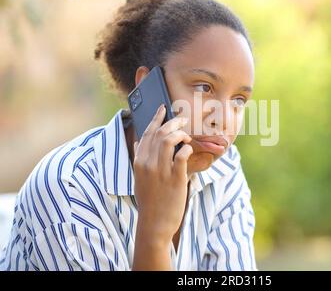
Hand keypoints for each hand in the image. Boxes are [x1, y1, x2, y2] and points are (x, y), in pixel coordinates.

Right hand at [133, 104, 193, 242]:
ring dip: (181, 134)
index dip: (156, 118)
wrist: (154, 223)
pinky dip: (188, 148)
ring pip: (170, 140)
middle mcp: (148, 164)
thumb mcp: (138, 178)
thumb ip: (139, 159)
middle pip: (160, 133)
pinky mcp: (176, 178)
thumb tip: (138, 141)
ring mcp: (161, 171)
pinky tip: (190, 150)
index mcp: (139, 162)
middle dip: (173, 122)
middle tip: (183, 120)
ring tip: (187, 137)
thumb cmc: (149, 200)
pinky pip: (183, 154)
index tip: (163, 109)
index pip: (147, 133)